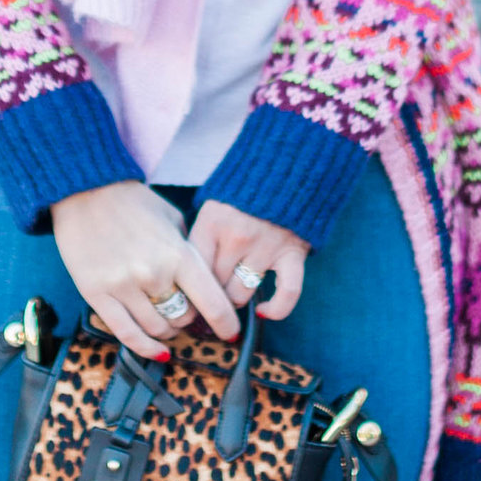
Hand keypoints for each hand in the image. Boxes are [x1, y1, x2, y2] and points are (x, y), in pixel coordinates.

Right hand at [50, 181, 239, 358]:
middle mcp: (153, 274)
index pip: (212, 302)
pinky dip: (145, 348)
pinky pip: (126, 334)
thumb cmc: (132, 202)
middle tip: (186, 311)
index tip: (231, 333)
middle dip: (190, 318)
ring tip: (166, 321)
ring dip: (167, 331)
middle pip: (184, 318)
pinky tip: (157, 351)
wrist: (85, 190)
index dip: (226, 324)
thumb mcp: (173, 218)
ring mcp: (123, 287)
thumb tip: (205, 282)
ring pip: (158, 329)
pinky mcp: (96, 294)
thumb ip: (189, 250)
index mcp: (178, 254)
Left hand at [191, 198, 308, 323]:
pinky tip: (264, 312)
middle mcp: (237, 237)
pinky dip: (277, 309)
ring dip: (236, 298)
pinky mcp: (293, 253)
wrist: (286, 168)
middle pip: (215, 285)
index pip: (194, 271)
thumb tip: (188, 277)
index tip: (191, 294)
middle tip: (212, 296)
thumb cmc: (243, 192)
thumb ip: (202, 238)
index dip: (191, 288)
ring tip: (234, 293)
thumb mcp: (213, 207)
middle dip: (212, 294)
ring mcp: (266, 247)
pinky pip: (287, 293)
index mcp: (213, 223)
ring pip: (241, 293)